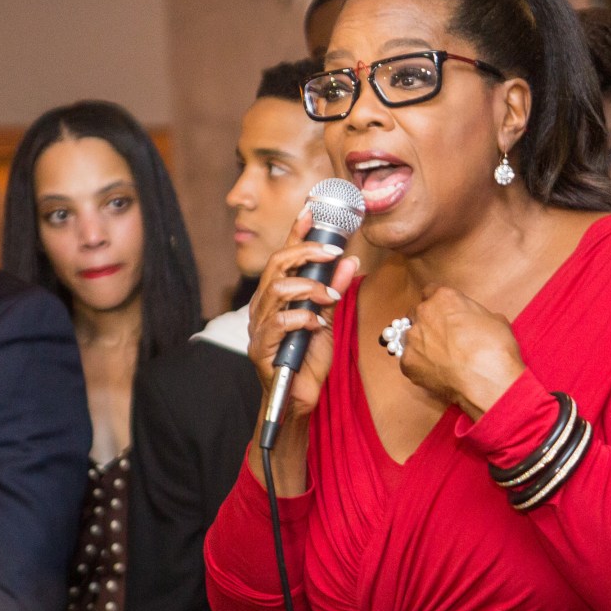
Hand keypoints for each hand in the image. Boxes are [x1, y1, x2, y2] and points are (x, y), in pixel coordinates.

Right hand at [247, 207, 359, 424]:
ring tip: (328, 297)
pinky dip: (302, 318)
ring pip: (276, 290)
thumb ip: (334, 290)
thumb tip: (351, 260)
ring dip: (308, 287)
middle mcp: (263, 307)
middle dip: (306, 253)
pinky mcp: (260, 349)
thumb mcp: (328, 320)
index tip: (312, 210)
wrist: (299, 400)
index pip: (284, 256)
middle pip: (276, 265)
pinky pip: (278, 323)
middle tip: (333, 253)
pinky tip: (316, 324)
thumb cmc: (308, 360)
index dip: (296, 232)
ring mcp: (259, 328)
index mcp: (276, 296)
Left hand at [397, 285, 525, 419]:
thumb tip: (476, 322)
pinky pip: (409, 360)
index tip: (445, 313)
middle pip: (417, 313)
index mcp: (444, 297)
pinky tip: (435, 373)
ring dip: (420, 343)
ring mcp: (412, 338)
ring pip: (409, 336)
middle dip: (427, 322)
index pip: (431, 292)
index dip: (439, 304)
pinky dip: (419, 365)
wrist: (486, 379)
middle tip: (442, 336)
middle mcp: (423, 313)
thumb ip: (476, 315)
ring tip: (438, 358)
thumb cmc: (495, 348)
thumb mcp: (495, 319)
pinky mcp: (407, 362)